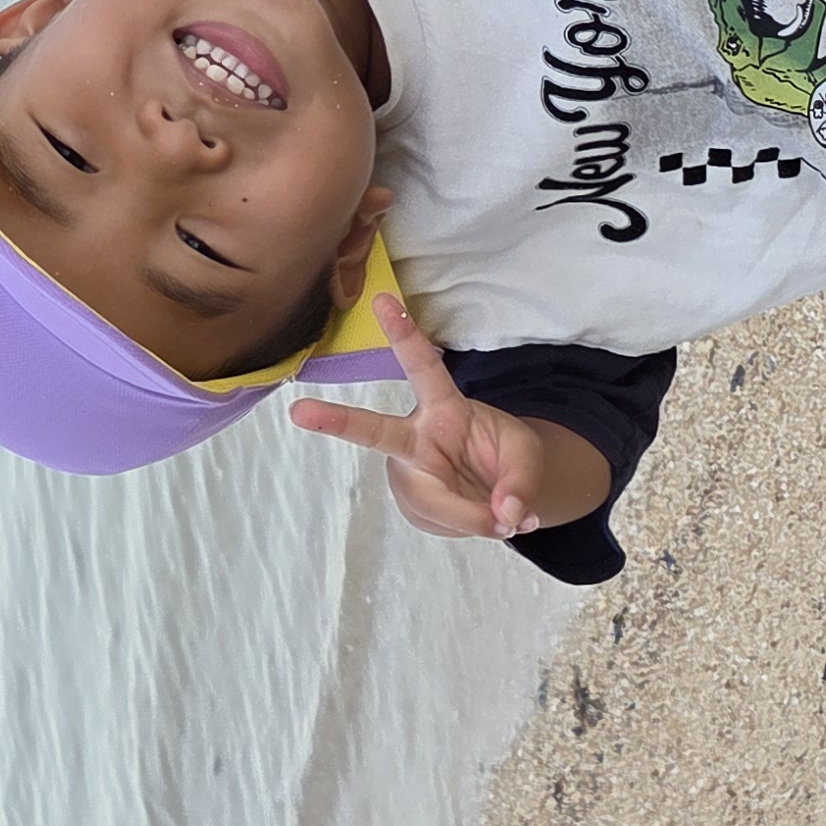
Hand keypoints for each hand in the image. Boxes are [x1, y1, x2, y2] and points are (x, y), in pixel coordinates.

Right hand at [287, 295, 556, 540]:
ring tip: (501, 511)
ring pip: (435, 504)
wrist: (498, 490)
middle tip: (297, 412)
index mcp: (444, 407)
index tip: (382, 300)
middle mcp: (414, 437)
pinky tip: (478, 514)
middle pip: (374, 431)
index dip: (404, 335)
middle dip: (335, 421)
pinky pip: (445, 524)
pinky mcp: (411, 505)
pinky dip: (474, 525)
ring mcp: (407, 474)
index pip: (423, 368)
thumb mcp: (528, 458)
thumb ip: (522, 482)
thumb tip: (505, 517)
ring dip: (477, 515)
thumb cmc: (506, 456)